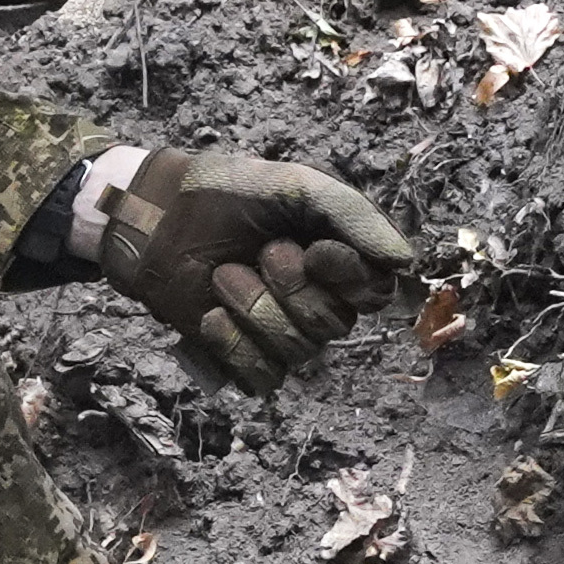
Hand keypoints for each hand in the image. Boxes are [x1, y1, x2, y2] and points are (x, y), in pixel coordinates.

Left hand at [97, 146, 416, 391]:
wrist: (158, 215)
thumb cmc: (228, 194)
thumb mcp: (296, 186)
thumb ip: (353, 215)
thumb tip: (406, 263)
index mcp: (340, 263)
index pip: (376, 293)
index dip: (348, 278)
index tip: (315, 248)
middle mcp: (319, 303)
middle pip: (332, 325)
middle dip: (289, 286)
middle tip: (261, 251)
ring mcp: (281, 335)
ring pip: (295, 350)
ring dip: (253, 307)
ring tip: (224, 274)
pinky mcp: (242, 359)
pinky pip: (260, 377)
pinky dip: (232, 345)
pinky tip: (209, 316)